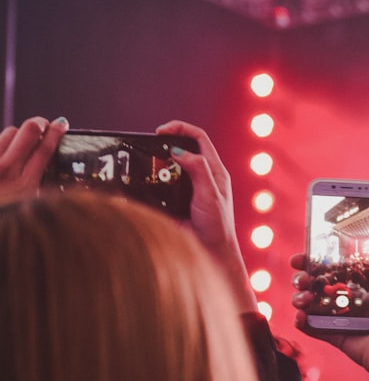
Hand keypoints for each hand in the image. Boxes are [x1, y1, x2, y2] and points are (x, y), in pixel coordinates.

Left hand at [0, 116, 67, 201]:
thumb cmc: (8, 217)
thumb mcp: (28, 207)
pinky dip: (2, 145)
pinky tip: (3, 156)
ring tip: (20, 145)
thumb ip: (37, 185)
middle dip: (38, 124)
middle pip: (28, 131)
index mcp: (25, 186)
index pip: (45, 149)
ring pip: (8, 132)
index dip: (55, 132)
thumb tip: (48, 157)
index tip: (61, 124)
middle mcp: (6, 170)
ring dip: (17, 135)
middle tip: (43, 125)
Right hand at [156, 120, 256, 312]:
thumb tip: (181, 152)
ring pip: (166, 167)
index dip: (180, 129)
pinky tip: (139, 181)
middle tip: (148, 146)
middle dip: (163, 144)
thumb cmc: (217, 225)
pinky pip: (158, 186)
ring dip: (154, 163)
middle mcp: (200, 176)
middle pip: (180, 148)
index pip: (198, 138)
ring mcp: (185, 188)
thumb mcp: (210, 195)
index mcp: (214, 170)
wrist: (210, 251)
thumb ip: (198, 171)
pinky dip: (149, 181)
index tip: (161, 131)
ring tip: (142, 164)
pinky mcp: (173, 201)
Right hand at [291, 223, 368, 380]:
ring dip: (300, 297)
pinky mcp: (332, 334)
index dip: (315, 258)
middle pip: (315, 281)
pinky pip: (311, 326)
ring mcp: (337, 316)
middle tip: (302, 276)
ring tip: (305, 298)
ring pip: (308, 302)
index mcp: (360, 281)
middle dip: (302, 277)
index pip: (332, 265)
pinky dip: (301, 321)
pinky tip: (301, 316)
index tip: (303, 253)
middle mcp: (346, 296)